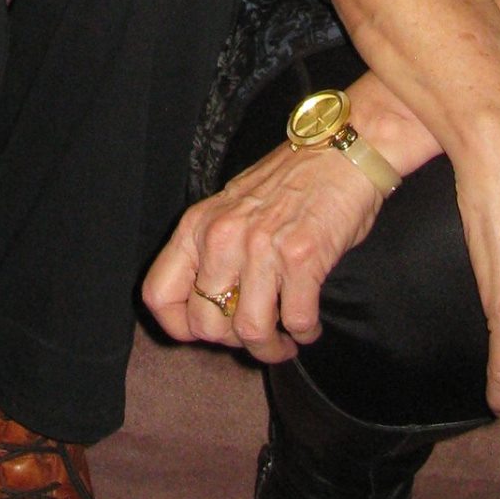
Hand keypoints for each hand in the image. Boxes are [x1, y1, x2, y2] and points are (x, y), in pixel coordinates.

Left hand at [143, 141, 385, 364]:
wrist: (340, 151)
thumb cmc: (289, 182)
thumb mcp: (231, 208)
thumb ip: (213, 250)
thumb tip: (211, 308)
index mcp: (197, 225)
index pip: (158, 295)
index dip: (180, 327)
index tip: (208, 332)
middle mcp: (221, 237)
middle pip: (206, 325)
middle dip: (233, 343)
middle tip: (256, 334)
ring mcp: (260, 247)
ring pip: (250, 332)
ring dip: (271, 347)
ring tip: (285, 339)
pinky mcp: (302, 257)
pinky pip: (296, 321)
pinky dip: (304, 332)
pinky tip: (309, 323)